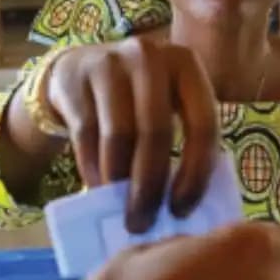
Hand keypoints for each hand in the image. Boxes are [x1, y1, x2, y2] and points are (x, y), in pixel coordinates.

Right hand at [45, 39, 219, 231]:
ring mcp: (109, 63)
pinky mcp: (75, 80)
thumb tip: (183, 205)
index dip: (195, 171)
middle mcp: (149, 56)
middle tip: (143, 222)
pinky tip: (99, 188)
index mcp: (186, 64)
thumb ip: (182, 137)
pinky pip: (87, 135)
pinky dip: (94, 169)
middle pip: (156, 131)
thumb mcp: (167, 103)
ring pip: (119, 136)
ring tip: (122, 210)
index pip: (203, 122)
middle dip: (150, 185)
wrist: (78, 69)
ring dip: (120, 182)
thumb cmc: (135, 99)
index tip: (181, 210)